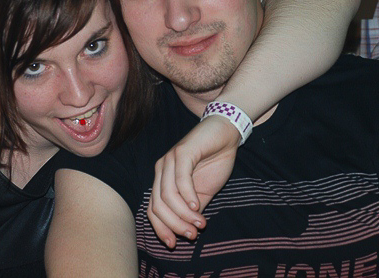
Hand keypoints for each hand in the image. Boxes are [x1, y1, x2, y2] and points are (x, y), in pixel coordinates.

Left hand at [147, 115, 239, 247]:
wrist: (225, 134)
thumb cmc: (213, 162)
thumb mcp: (202, 193)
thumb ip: (192, 210)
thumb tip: (187, 233)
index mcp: (162, 180)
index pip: (153, 210)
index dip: (161, 229)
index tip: (175, 244)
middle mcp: (161, 170)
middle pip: (158, 205)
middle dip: (174, 225)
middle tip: (192, 236)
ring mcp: (169, 160)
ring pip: (168, 195)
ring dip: (183, 214)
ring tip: (199, 223)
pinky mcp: (182, 152)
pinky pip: (180, 178)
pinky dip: (188, 195)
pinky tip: (197, 206)